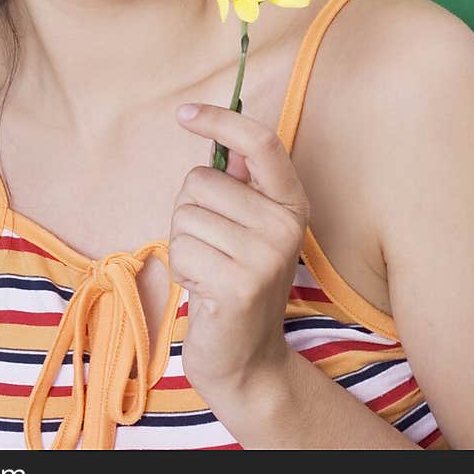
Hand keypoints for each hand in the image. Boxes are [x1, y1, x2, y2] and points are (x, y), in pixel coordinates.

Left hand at [169, 102, 309, 407]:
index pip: (261, 142)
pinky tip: (204, 290)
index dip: (221, 120)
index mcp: (292, 201)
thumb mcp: (248, 227)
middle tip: (212, 246)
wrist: (246, 360)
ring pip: (185, 215)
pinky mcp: (239, 284)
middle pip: (201, 180)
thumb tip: (218, 136)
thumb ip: (240, 184)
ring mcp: (266, 255)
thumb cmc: (235, 281)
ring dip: (184, 244)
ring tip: (209, 270)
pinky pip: (181, 248)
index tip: (184, 113)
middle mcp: (286, 224)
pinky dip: (182, 269)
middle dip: (189, 209)